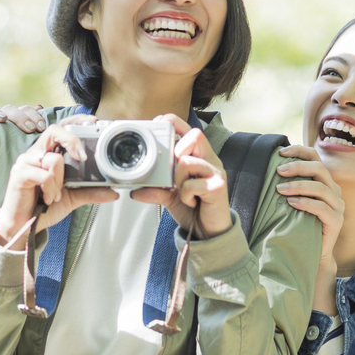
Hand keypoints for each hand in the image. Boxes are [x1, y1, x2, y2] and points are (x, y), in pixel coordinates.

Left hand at [0, 103, 44, 141]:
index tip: (2, 120)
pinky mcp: (28, 124)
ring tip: (40, 128)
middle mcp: (2, 119)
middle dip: (20, 117)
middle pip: (10, 110)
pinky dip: (39, 113)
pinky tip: (45, 116)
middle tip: (29, 129)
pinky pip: (35, 114)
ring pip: (24, 110)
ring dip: (33, 116)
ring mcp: (16, 121)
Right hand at [0, 119, 115, 245]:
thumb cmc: (42, 208)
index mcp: (47, 154)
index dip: (75, 121)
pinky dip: (51, 189)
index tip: (93, 122)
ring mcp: (25, 162)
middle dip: (72, 140)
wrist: (23, 226)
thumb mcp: (71, 198)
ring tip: (56, 195)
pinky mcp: (19, 173)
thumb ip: (90, 192)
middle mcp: (35, 153)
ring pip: (53, 158)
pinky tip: (48, 199)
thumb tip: (113, 192)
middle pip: (54, 131)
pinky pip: (44, 175)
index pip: (60, 129)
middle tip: (82, 158)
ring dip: (60, 181)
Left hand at [131, 113, 231, 238]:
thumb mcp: (170, 196)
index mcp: (199, 156)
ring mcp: (216, 172)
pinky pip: (192, 184)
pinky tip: (192, 202)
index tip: (158, 123)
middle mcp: (210, 160)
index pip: (189, 130)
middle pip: (196, 135)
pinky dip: (185, 195)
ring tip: (181, 191)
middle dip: (177, 148)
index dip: (174, 122)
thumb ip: (156, 190)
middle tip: (173, 167)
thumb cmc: (193, 208)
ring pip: (188, 161)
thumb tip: (135, 191)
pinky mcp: (219, 186)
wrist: (209, 231)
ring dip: (177, 178)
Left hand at [273, 145, 343, 267]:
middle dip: (298, 167)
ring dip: (298, 185)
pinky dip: (306, 203)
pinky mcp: (337, 221)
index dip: (299, 151)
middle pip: (319, 169)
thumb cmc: (298, 223)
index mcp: (324, 180)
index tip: (281, 152)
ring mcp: (337, 205)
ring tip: (280, 189)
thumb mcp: (293, 199)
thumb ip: (288, 183)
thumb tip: (268, 166)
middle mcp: (334, 190)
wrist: (311, 252)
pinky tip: (291, 203)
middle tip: (279, 171)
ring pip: (321, 187)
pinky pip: (322, 208)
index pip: (315, 157)